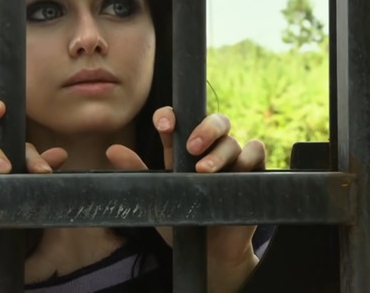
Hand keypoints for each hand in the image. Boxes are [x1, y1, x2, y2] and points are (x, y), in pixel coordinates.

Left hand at [106, 106, 266, 292]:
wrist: (210, 254)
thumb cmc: (182, 221)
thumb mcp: (157, 198)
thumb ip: (138, 173)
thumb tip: (112, 149)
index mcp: (182, 150)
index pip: (179, 121)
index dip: (172, 115)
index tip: (163, 124)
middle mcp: (209, 150)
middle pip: (213, 121)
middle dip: (203, 128)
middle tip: (191, 146)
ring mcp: (232, 160)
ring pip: (232, 140)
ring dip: (219, 153)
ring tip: (204, 171)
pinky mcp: (253, 173)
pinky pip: (256, 152)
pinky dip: (249, 156)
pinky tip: (238, 171)